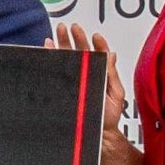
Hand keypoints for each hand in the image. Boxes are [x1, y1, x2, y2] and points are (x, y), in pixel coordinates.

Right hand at [46, 22, 125, 138]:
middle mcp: (84, 77)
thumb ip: (112, 74)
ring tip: (58, 32)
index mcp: (98, 75)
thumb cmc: (107, 119)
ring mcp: (72, 83)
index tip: (95, 35)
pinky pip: (55, 73)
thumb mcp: (115, 94)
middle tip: (72, 27)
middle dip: (74, 38)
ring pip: (65, 59)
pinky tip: (48, 50)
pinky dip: (50, 60)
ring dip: (61, 44)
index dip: (95, 43)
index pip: (96, 54)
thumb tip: (111, 54)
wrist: (97, 136)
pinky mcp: (62, 91)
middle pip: (78, 52)